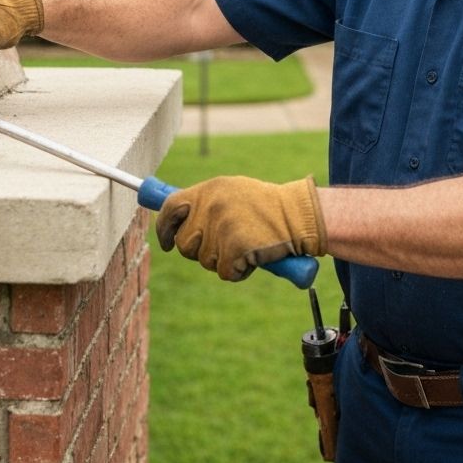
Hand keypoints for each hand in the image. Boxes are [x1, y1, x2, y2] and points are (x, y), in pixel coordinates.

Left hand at [156, 175, 326, 280]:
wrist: (299, 215)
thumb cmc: (268, 206)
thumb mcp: (233, 192)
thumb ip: (206, 204)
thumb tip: (176, 221)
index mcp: (208, 190)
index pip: (170, 207)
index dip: (163, 228)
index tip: (165, 242)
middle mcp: (211, 207)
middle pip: (184, 243)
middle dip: (200, 250)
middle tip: (224, 245)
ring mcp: (221, 228)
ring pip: (205, 261)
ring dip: (223, 260)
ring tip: (246, 245)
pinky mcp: (234, 248)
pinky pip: (225, 272)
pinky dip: (239, 271)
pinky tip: (254, 257)